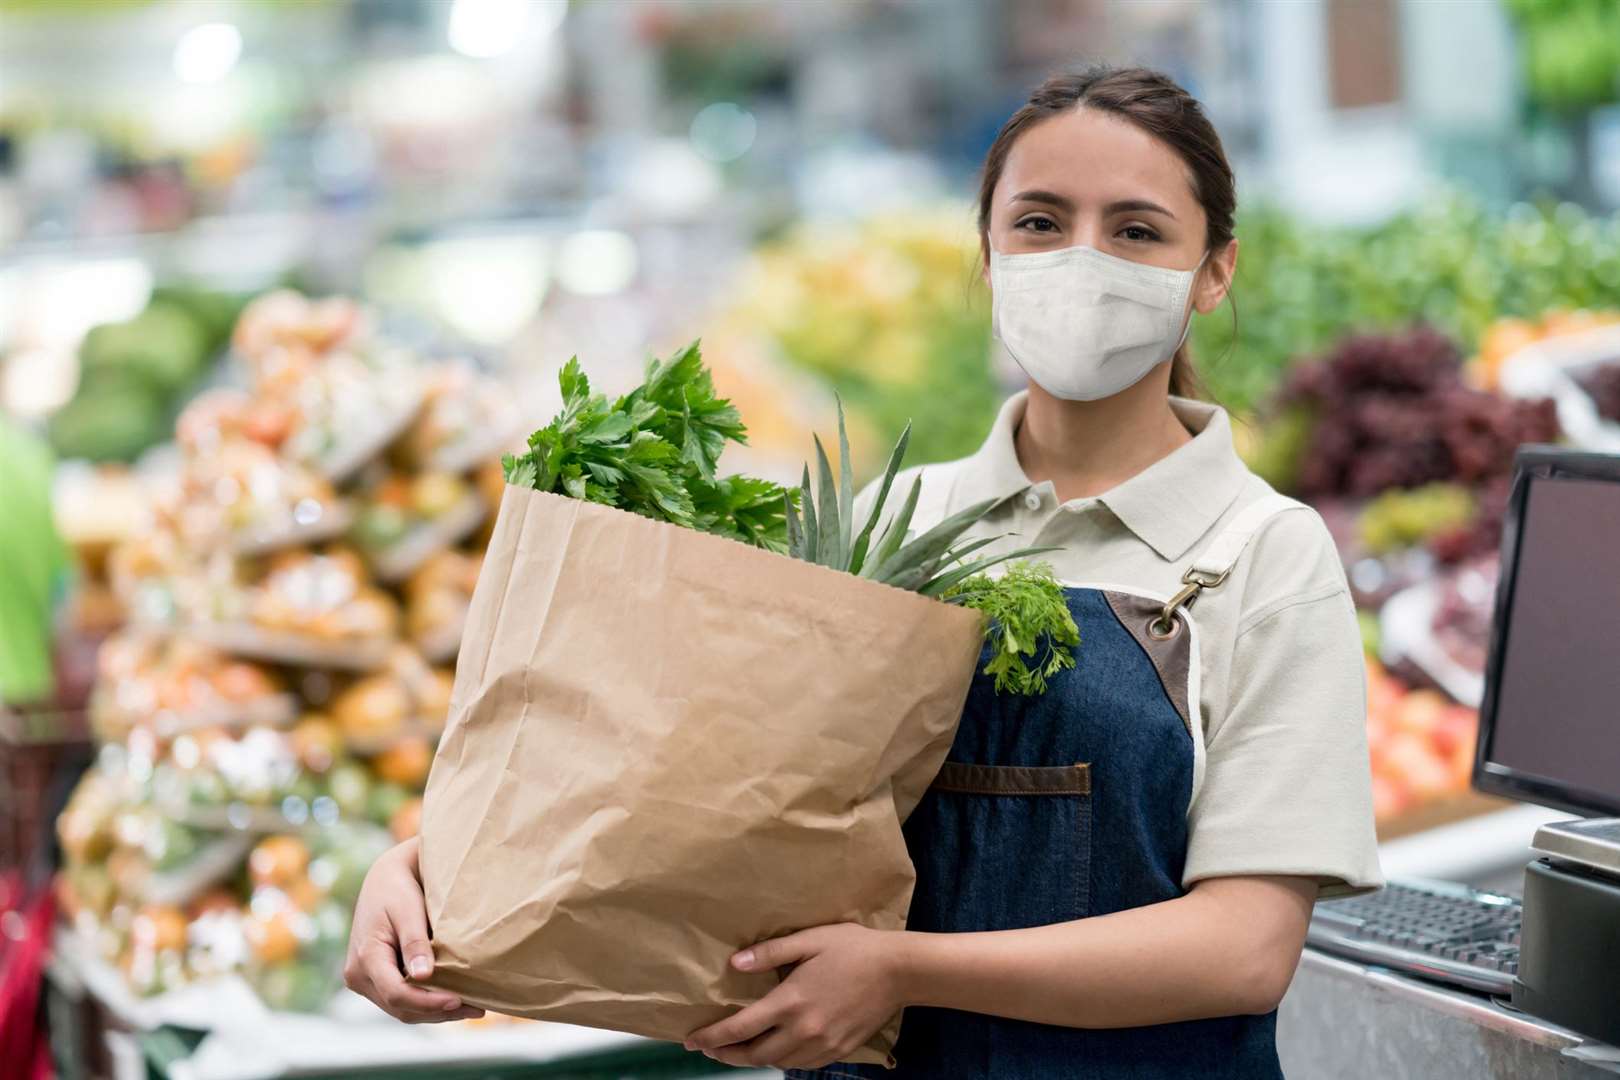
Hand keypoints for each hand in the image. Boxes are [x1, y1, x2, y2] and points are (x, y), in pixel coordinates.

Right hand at [342, 837, 483, 1022]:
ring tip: (471, 1008)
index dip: (429, 1002)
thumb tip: (422, 976)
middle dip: (438, 1012)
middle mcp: (358, 975)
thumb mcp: (408, 910)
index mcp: (365, 958)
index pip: (397, 993)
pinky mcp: (375, 981)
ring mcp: (364, 981)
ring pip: (401, 1010)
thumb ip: (414, 942)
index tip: (459, 1000)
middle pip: (400, 1007)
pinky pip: (401, 1001)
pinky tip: (454, 1000)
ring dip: (435, 1013)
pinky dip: (427, 1004)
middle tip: (476, 1009)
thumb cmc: (397, 889)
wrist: (384, 879)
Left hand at [685, 924, 906, 1069]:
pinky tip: (777, 1050)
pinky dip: (782, 1060)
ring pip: (777, 1063)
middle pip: (754, 1055)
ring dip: (753, 1059)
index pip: (740, 1029)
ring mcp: (822, 1045)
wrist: (899, 971)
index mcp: (791, 1002)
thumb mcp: (810, 940)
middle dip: (727, 1055)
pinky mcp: (839, 1051)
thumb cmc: (853, 948)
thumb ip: (770, 954)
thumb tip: (735, 964)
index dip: (712, 1038)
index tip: (692, 1041)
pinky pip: (802, 1064)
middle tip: (710, 1049)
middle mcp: (803, 1030)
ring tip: (738, 1050)